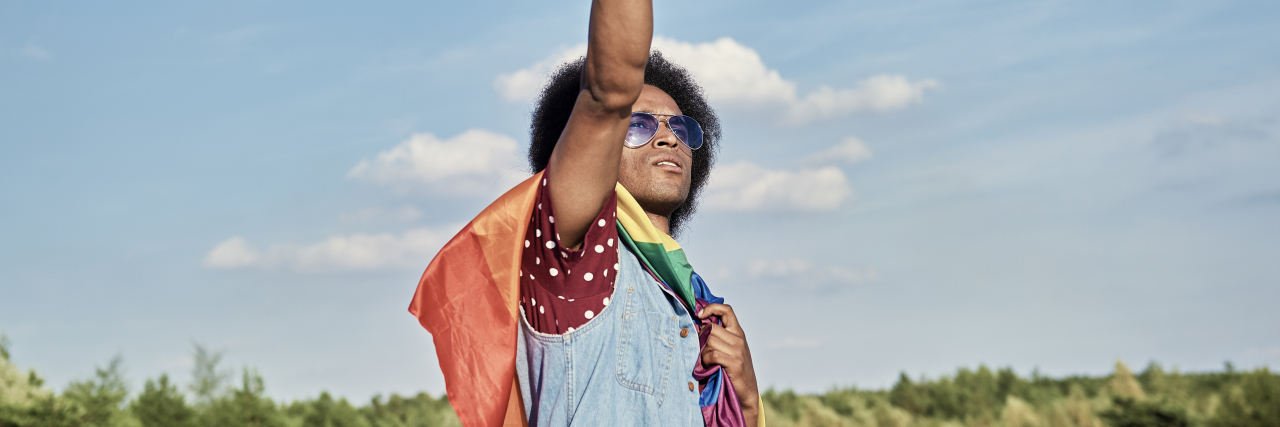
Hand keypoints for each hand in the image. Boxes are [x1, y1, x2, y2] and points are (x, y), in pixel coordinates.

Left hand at [697, 303, 759, 424]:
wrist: (747, 392)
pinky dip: (706, 360)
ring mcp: (738, 351)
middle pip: (711, 328)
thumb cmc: (733, 370)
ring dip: (702, 351)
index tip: (699, 315)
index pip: (727, 310)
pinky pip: (712, 354)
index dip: (711, 308)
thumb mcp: (731, 349)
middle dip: (700, 337)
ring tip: (704, 360)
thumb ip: (720, 337)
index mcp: (738, 332)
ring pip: (710, 341)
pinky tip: (708, 366)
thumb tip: (698, 326)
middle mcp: (739, 339)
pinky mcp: (735, 363)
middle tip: (699, 349)